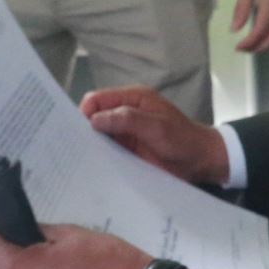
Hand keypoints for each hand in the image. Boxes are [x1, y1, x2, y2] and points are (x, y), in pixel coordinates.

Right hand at [80, 87, 227, 184]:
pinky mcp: (126, 151)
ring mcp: (125, 133)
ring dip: (88, 147)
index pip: (97, 99)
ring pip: (97, 136)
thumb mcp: (157, 128)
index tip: (73, 133)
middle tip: (67, 150)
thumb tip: (94, 119)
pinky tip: (88, 170)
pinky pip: (106, 152)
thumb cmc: (182, 140)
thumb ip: (127, 120)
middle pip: (94, 117)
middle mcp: (124, 113)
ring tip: (72, 163)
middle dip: (82, 130)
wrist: (201, 162)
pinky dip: (97, 158)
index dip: (84, 113)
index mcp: (132, 99)